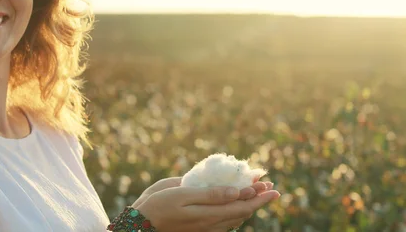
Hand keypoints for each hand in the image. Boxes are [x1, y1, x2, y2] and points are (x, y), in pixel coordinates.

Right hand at [135, 185, 279, 231]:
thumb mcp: (182, 195)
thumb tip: (235, 192)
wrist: (143, 225)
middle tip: (270, 188)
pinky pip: (226, 221)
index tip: (272, 187)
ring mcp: (207, 228)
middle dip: (258, 199)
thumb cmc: (159, 206)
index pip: (242, 205)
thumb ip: (210, 194)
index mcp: (210, 214)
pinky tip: (237, 203)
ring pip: (236, 218)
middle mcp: (212, 223)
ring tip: (258, 193)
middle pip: (242, 212)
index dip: (259, 197)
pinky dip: (236, 210)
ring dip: (249, 204)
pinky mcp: (201, 229)